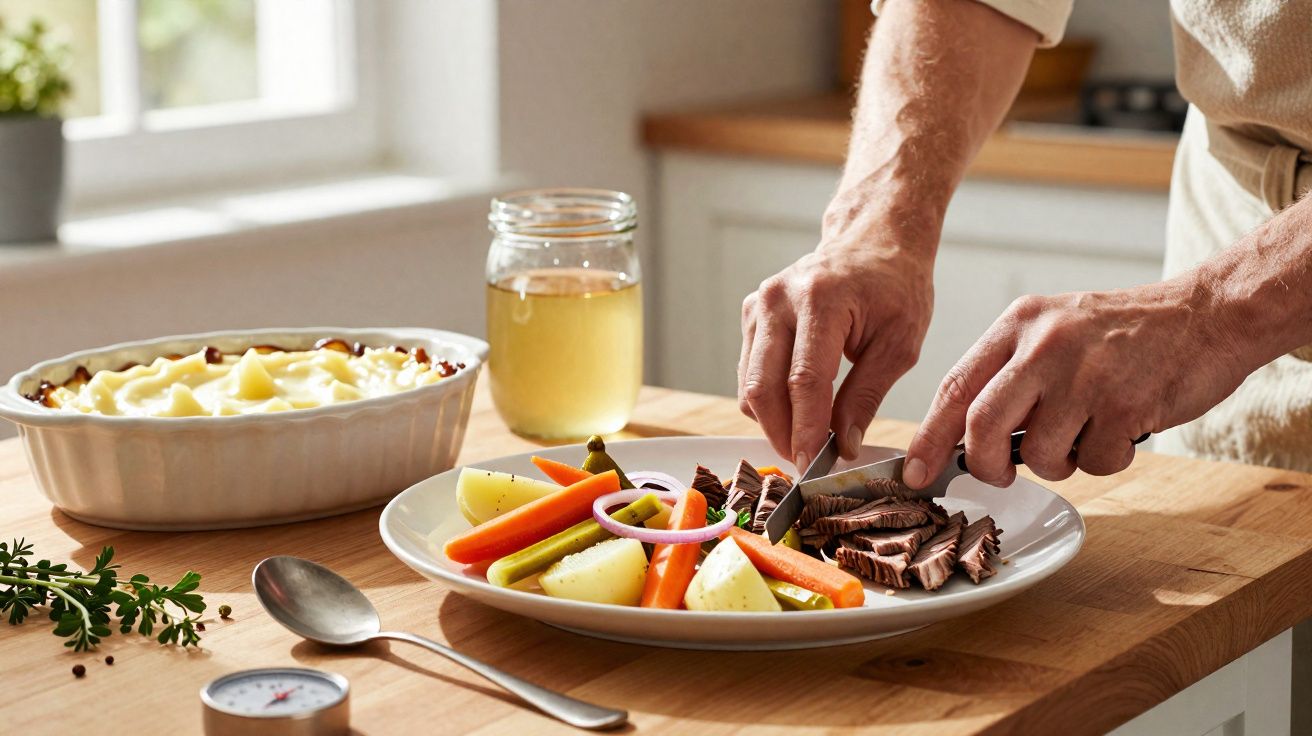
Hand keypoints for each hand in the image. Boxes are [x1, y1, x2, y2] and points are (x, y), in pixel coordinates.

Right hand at [739, 240, 933, 468]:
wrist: (873, 241)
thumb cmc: (895, 287)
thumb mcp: (899, 344)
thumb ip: (866, 396)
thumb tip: (843, 446)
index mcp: (821, 300)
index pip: (804, 380)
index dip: (806, 429)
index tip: (812, 464)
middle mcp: (779, 299)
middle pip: (763, 386)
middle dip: (782, 433)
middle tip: (807, 462)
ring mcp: (758, 305)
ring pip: (749, 384)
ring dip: (773, 421)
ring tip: (806, 438)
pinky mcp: (751, 314)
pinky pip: (749, 372)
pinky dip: (768, 399)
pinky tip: (797, 409)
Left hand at [903, 281, 1247, 487]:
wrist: (1207, 313)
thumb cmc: (1125, 333)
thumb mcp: (1054, 330)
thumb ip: (1010, 373)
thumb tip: (965, 437)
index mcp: (1018, 324)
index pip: (954, 386)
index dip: (928, 436)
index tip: (914, 471)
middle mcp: (1044, 345)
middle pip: (980, 425)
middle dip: (983, 465)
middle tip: (999, 475)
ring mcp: (1085, 375)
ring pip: (1038, 455)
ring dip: (1058, 463)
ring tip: (1084, 433)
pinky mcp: (1125, 405)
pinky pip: (1094, 463)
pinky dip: (1105, 460)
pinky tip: (1122, 427)